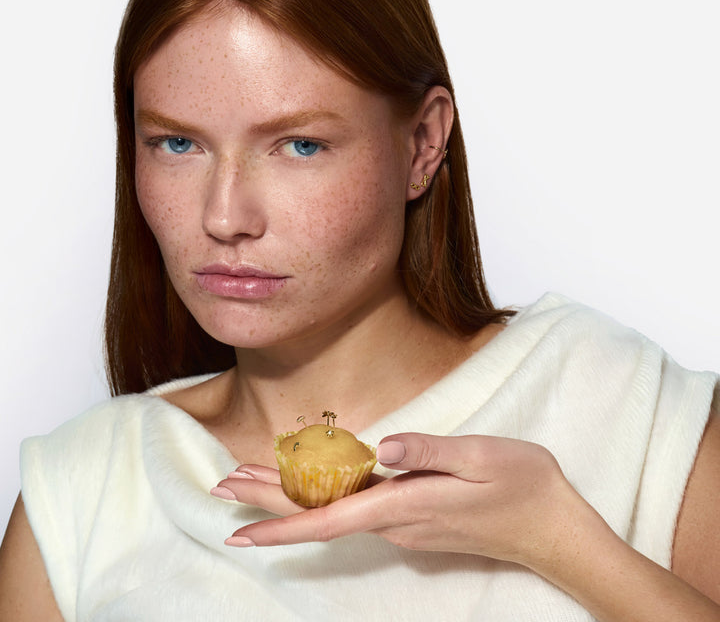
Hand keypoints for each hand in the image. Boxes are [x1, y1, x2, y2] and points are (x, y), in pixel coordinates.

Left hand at [212, 433, 589, 569]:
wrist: (552, 529)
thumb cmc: (522, 486)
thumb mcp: (481, 456)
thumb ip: (429, 451)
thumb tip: (384, 446)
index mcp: (407, 503)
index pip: (329, 519)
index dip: (280, 524)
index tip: (237, 529)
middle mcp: (397, 520)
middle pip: (319, 516)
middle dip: (267, 505)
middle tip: (221, 488)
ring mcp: (405, 523)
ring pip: (333, 511)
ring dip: (289, 497)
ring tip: (251, 478)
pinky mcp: (414, 518)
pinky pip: (356, 507)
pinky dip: (321, 496)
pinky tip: (310, 484)